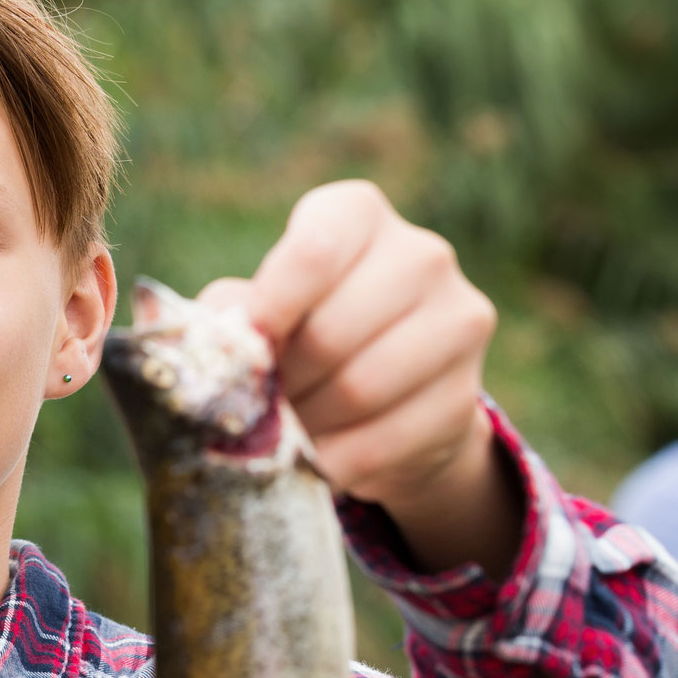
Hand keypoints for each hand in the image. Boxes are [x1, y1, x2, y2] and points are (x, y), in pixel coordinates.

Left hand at [199, 180, 511, 577]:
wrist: (390, 399)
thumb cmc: (305, 337)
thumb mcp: (262, 312)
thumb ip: (231, 316)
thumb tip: (211, 339)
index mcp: (358, 215)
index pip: (316, 249)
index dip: (272, 306)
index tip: (248, 349)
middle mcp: (421, 256)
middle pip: (333, 332)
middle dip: (284, 383)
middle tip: (259, 409)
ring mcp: (458, 321)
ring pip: (361, 389)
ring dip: (307, 426)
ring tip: (285, 434)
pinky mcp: (466, 394)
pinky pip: (386, 441)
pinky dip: (338, 462)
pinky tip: (319, 461)